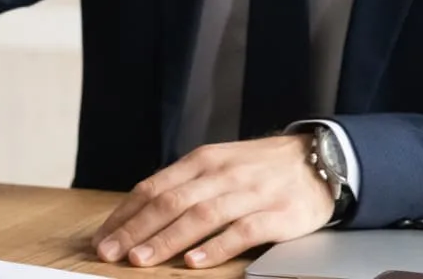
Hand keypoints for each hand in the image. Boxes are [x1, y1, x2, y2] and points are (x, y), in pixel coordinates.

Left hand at [91, 135, 334, 269]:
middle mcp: (221, 174)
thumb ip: (184, 185)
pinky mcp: (278, 214)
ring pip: (199, 216)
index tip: (103, 237)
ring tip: (141, 260)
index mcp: (201, 161)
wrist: (319, 160)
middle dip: (135, 230)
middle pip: (169, 202)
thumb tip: (140, 214)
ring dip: (166, 240)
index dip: (124, 214)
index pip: (153, 187)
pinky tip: (194, 262)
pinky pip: (241, 231)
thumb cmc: (259, 168)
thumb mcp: (218, 165)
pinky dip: (215, 247)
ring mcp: (250, 193)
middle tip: (109, 252)